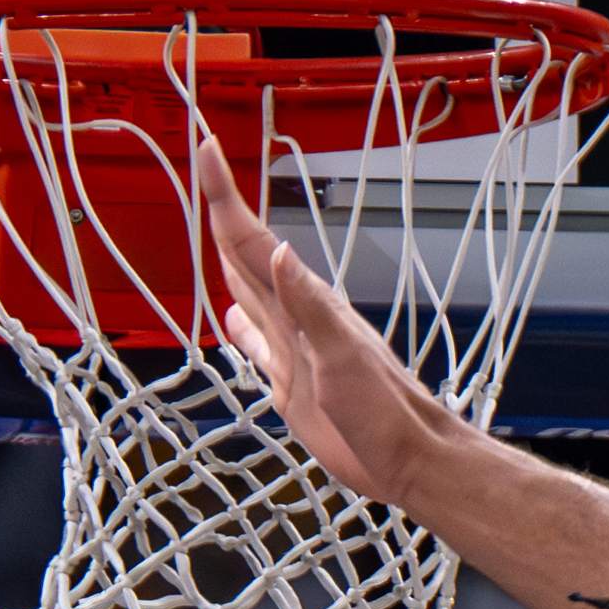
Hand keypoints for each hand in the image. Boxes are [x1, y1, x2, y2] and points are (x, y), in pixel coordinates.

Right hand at [194, 136, 446, 503]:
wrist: (405, 459)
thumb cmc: (386, 412)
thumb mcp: (344, 357)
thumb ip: (311, 307)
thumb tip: (281, 253)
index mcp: (307, 306)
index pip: (255, 241)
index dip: (227, 197)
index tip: (208, 149)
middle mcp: (296, 320)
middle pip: (246, 256)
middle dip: (221, 212)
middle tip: (203, 169)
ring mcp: (294, 349)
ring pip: (250, 294)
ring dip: (227, 262)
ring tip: (212, 229)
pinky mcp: (292, 382)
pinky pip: (258, 345)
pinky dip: (241, 328)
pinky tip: (234, 321)